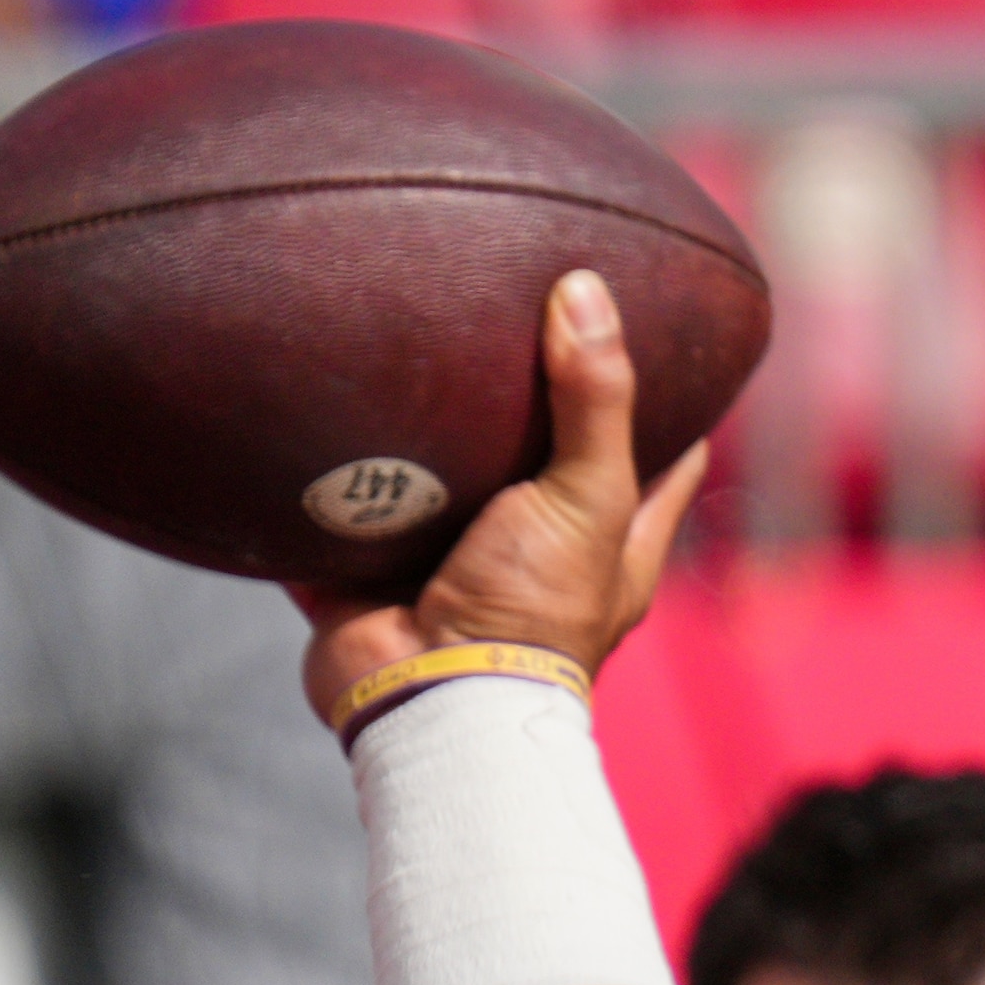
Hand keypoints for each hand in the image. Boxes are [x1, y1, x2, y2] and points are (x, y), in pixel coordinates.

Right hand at [295, 269, 708, 730]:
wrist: (427, 695)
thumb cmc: (531, 608)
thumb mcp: (589, 498)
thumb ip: (594, 399)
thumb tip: (586, 289)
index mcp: (610, 546)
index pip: (662, 465)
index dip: (670, 408)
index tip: (658, 342)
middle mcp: (536, 553)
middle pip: (544, 463)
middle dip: (529, 406)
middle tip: (512, 320)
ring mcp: (452, 564)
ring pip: (440, 484)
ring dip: (423, 435)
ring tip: (405, 342)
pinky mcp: (371, 574)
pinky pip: (344, 515)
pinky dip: (328, 476)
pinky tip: (313, 406)